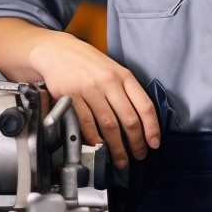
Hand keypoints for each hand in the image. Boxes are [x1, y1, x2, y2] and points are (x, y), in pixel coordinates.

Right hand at [29, 31, 160, 168]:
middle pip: (128, 119)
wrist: (57, 51)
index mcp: (124, 76)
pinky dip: (94, 139)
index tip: (154, 143)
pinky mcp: (70, 96)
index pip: (145, 105)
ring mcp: (89, 89)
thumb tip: (139, 123)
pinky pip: (86, 123)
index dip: (152, 128)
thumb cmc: (88, 64)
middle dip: (136, 143)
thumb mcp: (113, 70)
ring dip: (116, 147)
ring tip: (121, 159)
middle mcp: (109, 82)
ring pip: (109, 125)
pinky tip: (99, 147)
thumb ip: (126, 92)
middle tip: (138, 155)